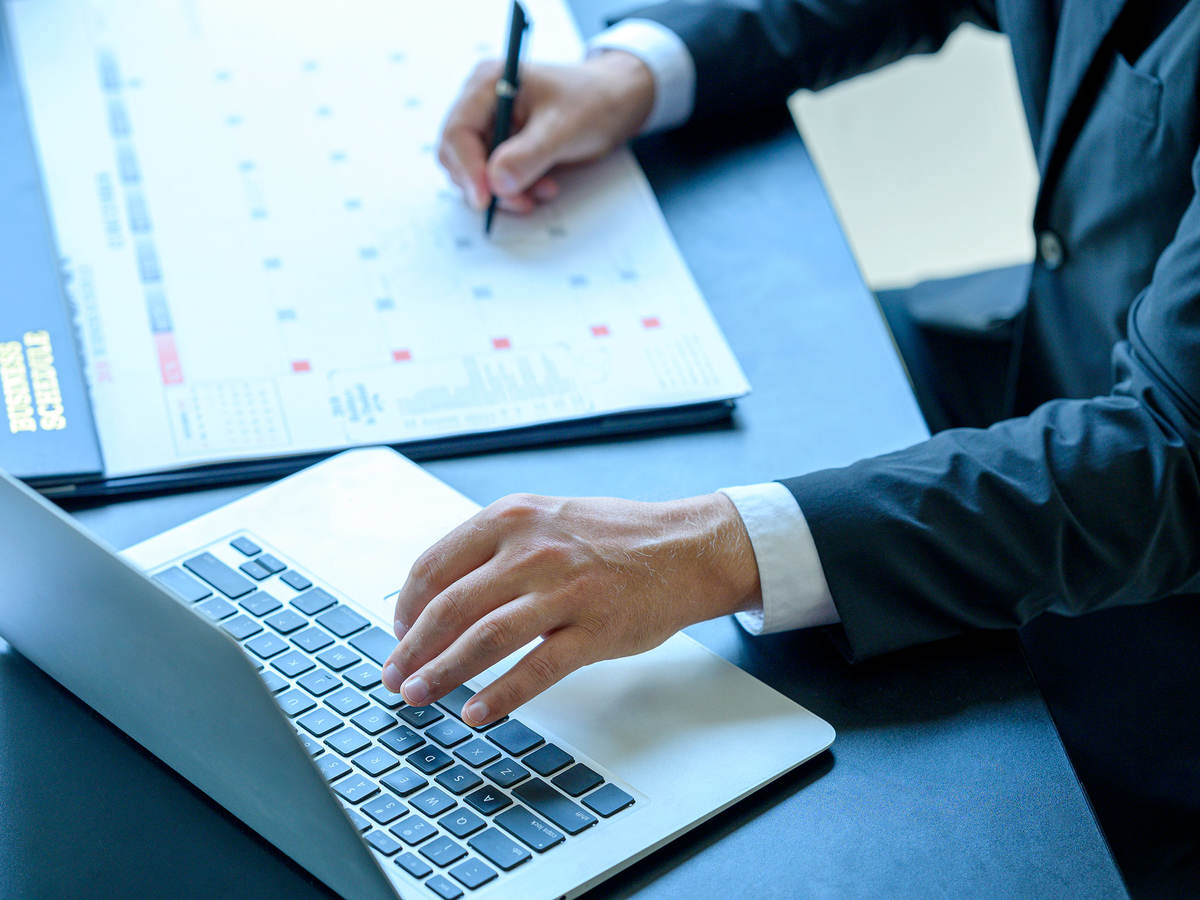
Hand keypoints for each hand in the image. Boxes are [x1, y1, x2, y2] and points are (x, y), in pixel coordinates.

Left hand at [381, 493, 760, 725]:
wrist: (685, 548)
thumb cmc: (612, 538)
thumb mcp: (545, 519)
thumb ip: (494, 548)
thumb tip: (437, 596)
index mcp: (512, 518)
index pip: (435, 565)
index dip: (407, 608)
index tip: (399, 634)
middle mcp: (533, 549)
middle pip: (451, 606)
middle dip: (413, 649)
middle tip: (395, 677)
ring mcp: (565, 589)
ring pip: (485, 638)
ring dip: (443, 673)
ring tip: (419, 696)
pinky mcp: (595, 629)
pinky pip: (536, 668)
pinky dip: (500, 695)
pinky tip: (477, 713)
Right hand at [437, 51, 653, 213]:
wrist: (616, 103)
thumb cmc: (593, 100)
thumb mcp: (564, 127)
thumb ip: (528, 155)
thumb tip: (496, 183)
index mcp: (488, 84)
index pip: (458, 132)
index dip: (468, 169)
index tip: (486, 198)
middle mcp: (482, 105)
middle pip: (459, 157)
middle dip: (486, 185)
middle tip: (519, 201)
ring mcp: (492, 128)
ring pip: (476, 174)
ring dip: (504, 192)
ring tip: (541, 191)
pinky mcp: (504, 149)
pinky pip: (495, 180)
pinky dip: (515, 192)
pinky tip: (542, 187)